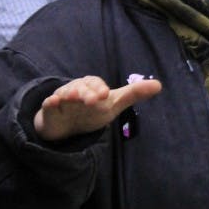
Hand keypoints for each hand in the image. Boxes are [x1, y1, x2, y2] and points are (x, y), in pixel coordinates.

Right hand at [33, 75, 162, 141]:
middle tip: (92, 100)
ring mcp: (63, 99)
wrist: (68, 124)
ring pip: (65, 94)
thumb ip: (134, 94)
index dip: (100, 88)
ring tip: (71, 97)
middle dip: (87, 93)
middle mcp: (77, 89)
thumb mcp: (114, 103)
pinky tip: (53, 103)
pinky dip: (51, 103)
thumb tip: (159, 84)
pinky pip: (49, 104)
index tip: (105, 95)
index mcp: (93, 86)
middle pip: (81, 88)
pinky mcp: (51, 110)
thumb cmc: (93, 109)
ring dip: (68, 94)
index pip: (96, 84)